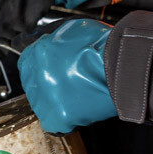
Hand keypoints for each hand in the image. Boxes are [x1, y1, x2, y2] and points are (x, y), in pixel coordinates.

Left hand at [17, 19, 115, 134]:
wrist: (126, 67)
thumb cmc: (106, 47)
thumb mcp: (73, 29)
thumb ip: (55, 39)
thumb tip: (47, 43)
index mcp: (39, 52)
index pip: (26, 63)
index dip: (40, 67)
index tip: (49, 71)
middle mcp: (38, 75)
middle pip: (33, 84)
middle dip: (47, 85)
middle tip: (68, 84)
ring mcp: (46, 98)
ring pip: (42, 105)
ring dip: (56, 103)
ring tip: (78, 96)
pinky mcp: (59, 117)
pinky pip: (55, 124)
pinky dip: (66, 120)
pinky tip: (80, 110)